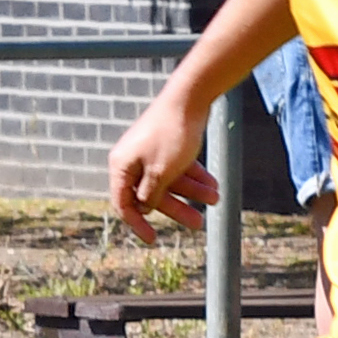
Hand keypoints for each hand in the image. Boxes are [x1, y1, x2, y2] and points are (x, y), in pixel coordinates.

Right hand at [108, 99, 219, 240]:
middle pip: (152, 194)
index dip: (138, 224)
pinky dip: (194, 175)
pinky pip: (178, 166)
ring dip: (192, 192)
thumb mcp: (161, 173)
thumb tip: (143, 208)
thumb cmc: (172, 135)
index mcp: (122, 166)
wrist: (190, 97)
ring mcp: (149, 151)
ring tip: (216, 198)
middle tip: (198, 224)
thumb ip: (151, 195)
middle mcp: (132, 159)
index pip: (124, 203)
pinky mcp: (166, 144)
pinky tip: (214, 184)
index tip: (153, 240)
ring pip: (169, 180)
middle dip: (177, 208)